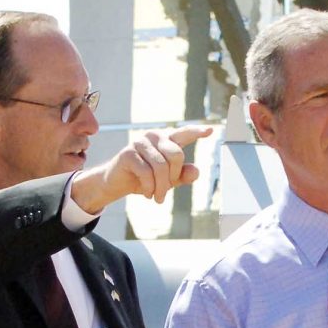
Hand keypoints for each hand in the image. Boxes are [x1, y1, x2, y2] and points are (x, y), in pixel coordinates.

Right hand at [71, 125, 211, 212]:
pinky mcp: (128, 153)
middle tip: (165, 191)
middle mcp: (154, 137)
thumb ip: (182, 175)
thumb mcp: (166, 180)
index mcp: (165, 140)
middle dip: (173, 177)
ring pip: (161, 166)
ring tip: (157, 197)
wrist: (116, 183)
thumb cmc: (143, 178)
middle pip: (176, 155)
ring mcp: (140, 143)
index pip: (184, 134)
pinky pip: (146, 173)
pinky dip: (149, 187)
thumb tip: (196, 171)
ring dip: (161, 187)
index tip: (211, 130)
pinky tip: (147, 194)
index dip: (197, 132)